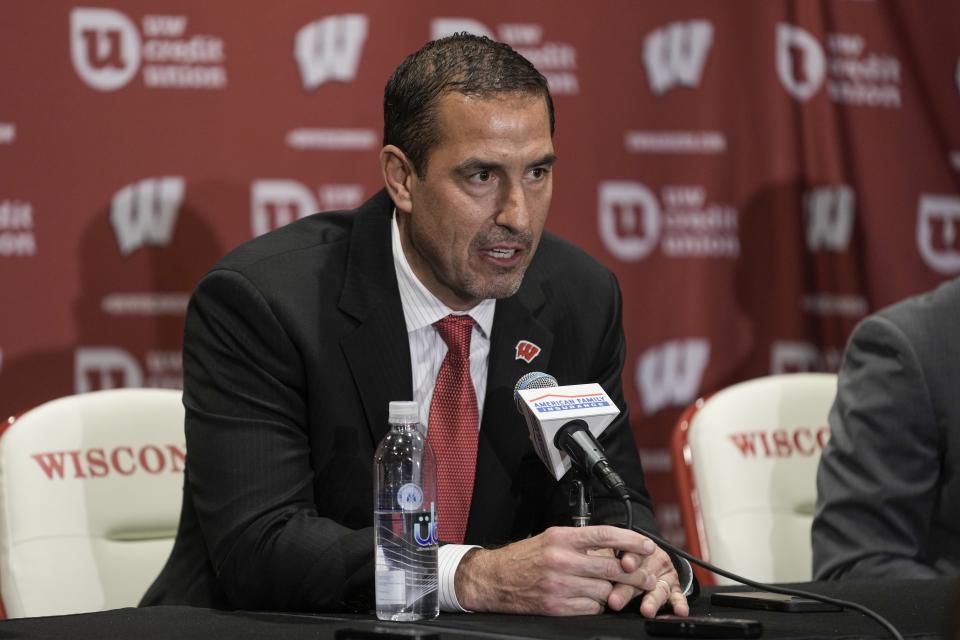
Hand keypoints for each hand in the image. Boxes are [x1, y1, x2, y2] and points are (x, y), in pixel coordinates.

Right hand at [453, 525, 663, 615]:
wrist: (495, 579)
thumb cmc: (525, 558)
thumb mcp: (552, 538)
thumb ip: (581, 542)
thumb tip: (616, 548)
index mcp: (562, 538)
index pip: (606, 535)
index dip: (632, 541)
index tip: (648, 547)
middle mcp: (562, 560)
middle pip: (613, 567)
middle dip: (636, 574)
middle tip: (648, 577)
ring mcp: (560, 585)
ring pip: (605, 591)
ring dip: (612, 592)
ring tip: (610, 589)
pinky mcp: (557, 607)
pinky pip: (591, 609)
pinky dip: (596, 606)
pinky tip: (590, 599)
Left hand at [606, 545, 688, 616]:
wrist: (649, 551)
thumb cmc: (627, 554)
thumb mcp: (617, 551)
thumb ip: (608, 559)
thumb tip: (593, 569)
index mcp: (634, 549)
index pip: (632, 552)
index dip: (629, 559)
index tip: (624, 564)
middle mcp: (651, 561)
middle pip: (640, 575)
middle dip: (627, 588)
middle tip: (615, 600)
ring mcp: (662, 575)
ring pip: (657, 588)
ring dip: (651, 600)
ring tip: (646, 609)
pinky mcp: (673, 587)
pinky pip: (677, 596)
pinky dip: (679, 603)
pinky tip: (680, 609)